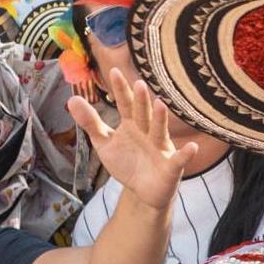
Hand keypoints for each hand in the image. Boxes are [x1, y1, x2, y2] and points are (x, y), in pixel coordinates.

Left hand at [69, 64, 182, 211]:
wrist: (143, 191)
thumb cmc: (126, 163)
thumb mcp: (104, 143)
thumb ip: (90, 122)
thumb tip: (72, 99)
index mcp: (132, 125)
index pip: (125, 105)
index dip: (120, 90)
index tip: (114, 71)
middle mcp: (147, 132)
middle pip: (143, 115)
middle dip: (141, 101)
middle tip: (139, 84)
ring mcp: (160, 148)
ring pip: (160, 132)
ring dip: (161, 119)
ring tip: (160, 104)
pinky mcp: (170, 167)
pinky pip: (179, 160)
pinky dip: (186, 155)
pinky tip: (192, 148)